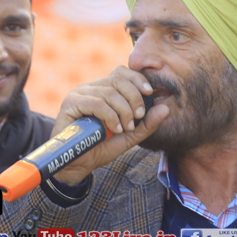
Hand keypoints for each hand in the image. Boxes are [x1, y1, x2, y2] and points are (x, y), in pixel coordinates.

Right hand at [50, 66, 169, 184]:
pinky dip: (110, 116)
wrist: (79, 164)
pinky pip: (96, 103)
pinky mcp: (70, 103)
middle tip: (138, 118)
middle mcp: (91, 88)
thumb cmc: (102, 147)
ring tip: (125, 128)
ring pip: (110, 93)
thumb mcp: (130, 135)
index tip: (150, 93)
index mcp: (104, 90)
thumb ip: (147, 123)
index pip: (122, 72)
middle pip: (118, 80)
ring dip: (123, 112)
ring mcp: (79, 94)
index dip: (138, 79)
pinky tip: (115, 129)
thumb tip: (165, 108)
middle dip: (134, 98)